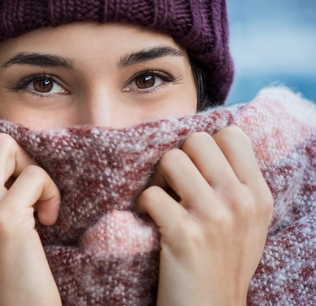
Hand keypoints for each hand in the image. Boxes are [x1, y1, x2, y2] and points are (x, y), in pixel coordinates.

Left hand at [136, 127, 273, 305]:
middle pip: (196, 141)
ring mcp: (214, 216)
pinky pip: (151, 194)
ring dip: (157, 180)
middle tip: (172, 186)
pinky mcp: (185, 234)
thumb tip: (206, 144)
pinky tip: (148, 223)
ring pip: (171, 160)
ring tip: (160, 203)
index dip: (205, 147)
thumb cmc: (222, 264)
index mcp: (258, 194)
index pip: (232, 135)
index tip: (196, 171)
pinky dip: (142, 206)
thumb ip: (235, 184)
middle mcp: (240, 201)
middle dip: (178, 159)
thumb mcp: (247, 223)